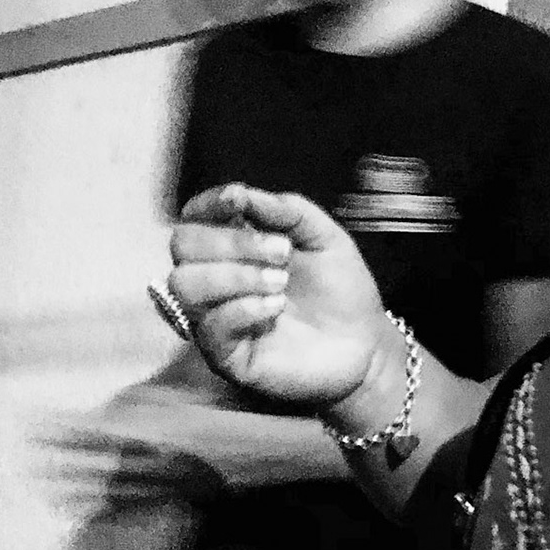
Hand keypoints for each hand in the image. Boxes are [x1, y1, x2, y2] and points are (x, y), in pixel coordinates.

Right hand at [168, 185, 390, 410]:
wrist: (366, 346)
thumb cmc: (342, 292)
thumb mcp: (325, 238)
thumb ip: (287, 210)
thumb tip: (240, 194)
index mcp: (234, 249)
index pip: (193, 219)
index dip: (207, 204)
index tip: (238, 201)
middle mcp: (216, 281)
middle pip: (183, 245)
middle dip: (232, 242)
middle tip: (283, 253)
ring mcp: (216, 318)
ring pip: (185, 284)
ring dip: (235, 275)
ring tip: (280, 283)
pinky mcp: (226, 356)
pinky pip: (209, 325)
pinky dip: (243, 308)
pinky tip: (276, 308)